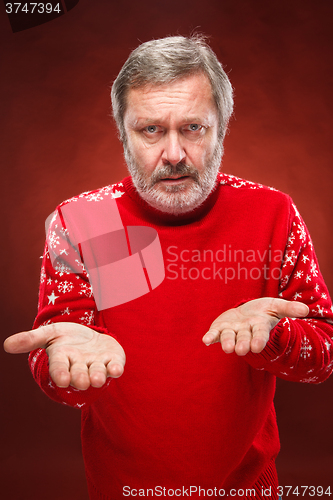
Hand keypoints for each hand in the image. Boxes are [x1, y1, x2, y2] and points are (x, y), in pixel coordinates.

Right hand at [4, 322, 125, 389]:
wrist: (90, 335)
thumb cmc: (67, 337)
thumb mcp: (50, 333)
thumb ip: (31, 339)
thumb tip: (7, 344)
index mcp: (62, 359)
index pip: (59, 368)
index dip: (60, 373)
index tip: (61, 379)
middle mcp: (80, 366)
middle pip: (79, 374)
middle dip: (80, 377)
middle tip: (81, 381)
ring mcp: (97, 364)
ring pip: (97, 373)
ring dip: (97, 376)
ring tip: (96, 380)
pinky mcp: (113, 360)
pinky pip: (115, 366)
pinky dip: (116, 369)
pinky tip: (117, 370)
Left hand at [202, 297, 308, 355]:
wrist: (248, 312)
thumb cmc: (264, 310)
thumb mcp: (276, 306)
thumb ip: (289, 308)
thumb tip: (305, 309)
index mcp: (259, 327)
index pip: (259, 335)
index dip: (258, 340)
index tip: (256, 346)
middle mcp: (245, 332)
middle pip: (243, 338)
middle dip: (241, 344)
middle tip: (240, 350)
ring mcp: (232, 331)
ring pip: (228, 338)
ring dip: (227, 343)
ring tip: (227, 348)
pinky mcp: (220, 329)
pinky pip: (214, 334)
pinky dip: (210, 337)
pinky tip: (205, 341)